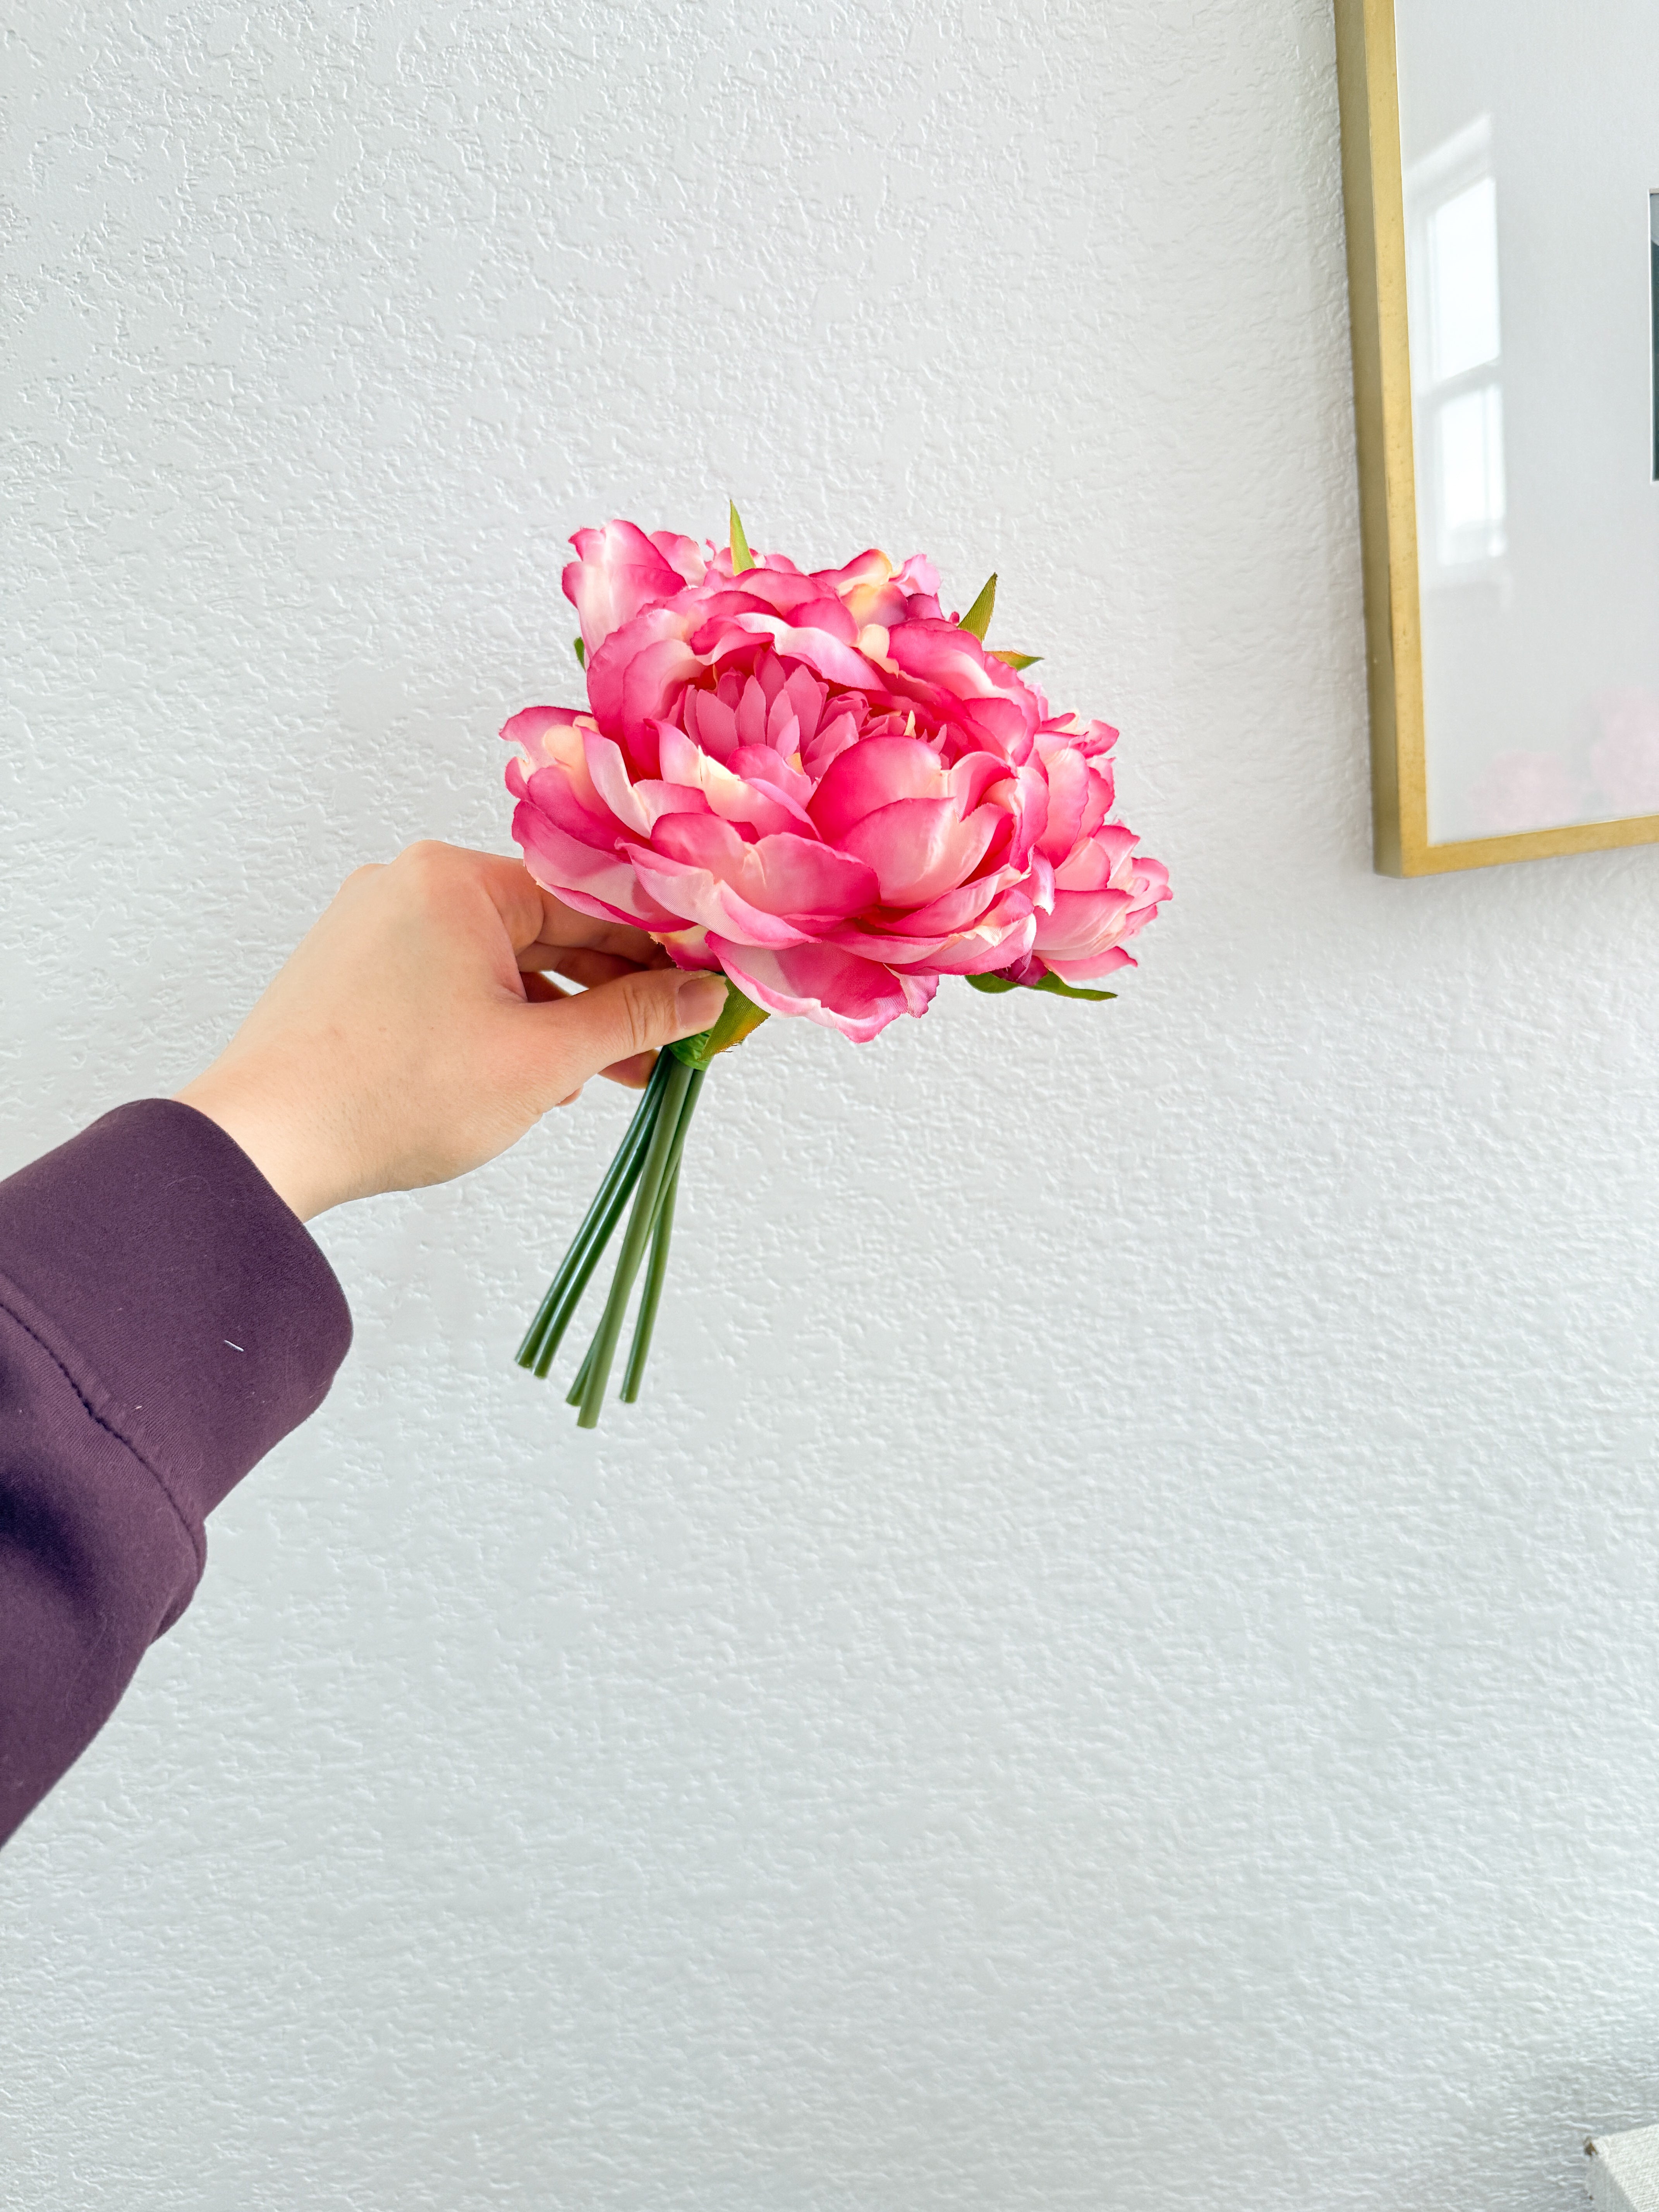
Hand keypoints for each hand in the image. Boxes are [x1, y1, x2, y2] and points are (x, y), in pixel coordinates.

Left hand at [174, 841, 727, 1220]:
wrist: (264, 1142)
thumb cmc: (393, 1094)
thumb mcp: (541, 1059)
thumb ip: (632, 1019)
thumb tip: (702, 998)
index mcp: (455, 880)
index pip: (591, 897)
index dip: (659, 946)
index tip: (704, 984)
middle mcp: (411, 884)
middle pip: (545, 927)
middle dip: (610, 991)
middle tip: (669, 1040)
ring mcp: (376, 927)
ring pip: (501, 961)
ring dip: (559, 1015)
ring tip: (609, 1074)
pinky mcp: (355, 973)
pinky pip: (454, 982)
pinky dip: (501, 1021)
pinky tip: (536, 1075)